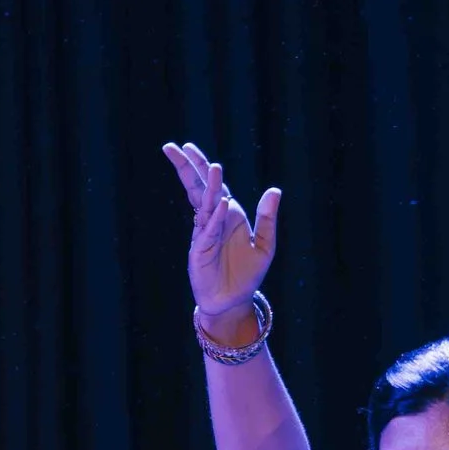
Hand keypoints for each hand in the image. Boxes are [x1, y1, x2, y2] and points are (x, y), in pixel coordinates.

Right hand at [162, 140, 280, 322]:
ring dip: (209, 187)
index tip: (189, 147)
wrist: (234, 302)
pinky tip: (220, 202)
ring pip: (204, 205)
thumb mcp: (265, 245)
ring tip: (213, 167)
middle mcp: (213, 221)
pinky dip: (215, 217)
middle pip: (198, 189)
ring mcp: (204, 235)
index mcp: (228, 216)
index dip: (203, 167)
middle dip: (187, 168)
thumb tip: (275, 190)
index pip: (213, 185)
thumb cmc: (247, 274)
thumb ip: (267, 219)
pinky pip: (209, 230)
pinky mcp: (201, 252)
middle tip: (174, 147)